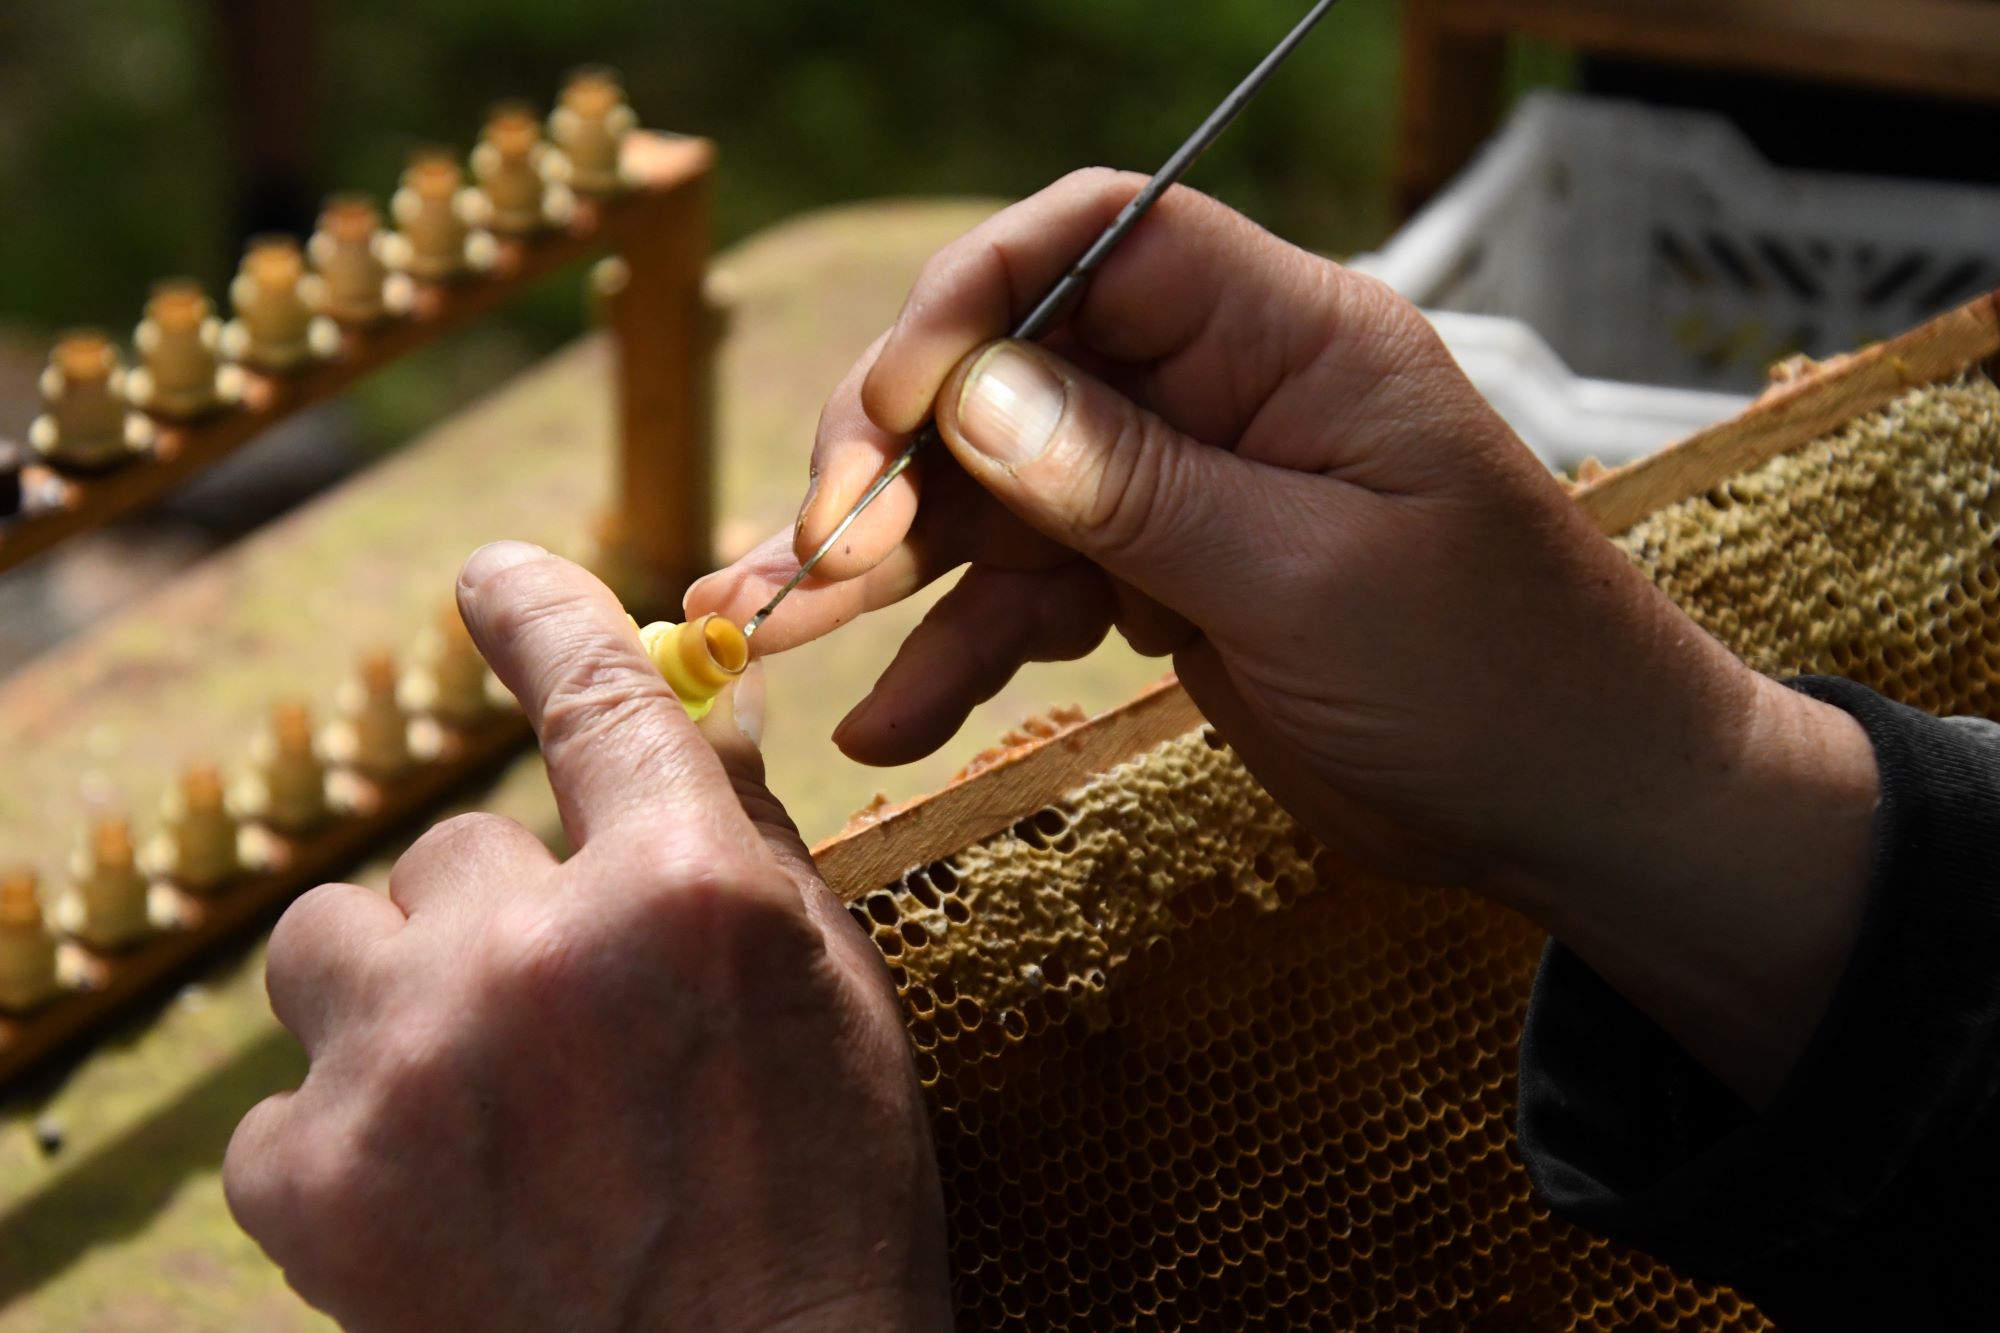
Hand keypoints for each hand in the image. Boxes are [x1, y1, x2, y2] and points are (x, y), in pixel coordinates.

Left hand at [225, 543, 949, 1331]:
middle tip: (562, 1032)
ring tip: (476, 1093)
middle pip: (450, 848)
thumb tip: (686, 725)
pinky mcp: (317, 1183)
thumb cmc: (821, 1200)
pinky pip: (287, 1093)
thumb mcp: (831, 998)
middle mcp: (538, 954)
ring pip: (332, 938)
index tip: (490, 578)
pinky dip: (349, 1133)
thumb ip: (742, 846)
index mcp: (688, 894)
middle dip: (500, 920)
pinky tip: (437, 1196)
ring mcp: (412, 1067)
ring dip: (397, 993)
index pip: (592, 695)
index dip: (536, 615)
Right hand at [688, 170, 1878, 1102]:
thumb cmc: (1497, 682)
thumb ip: (1135, 486)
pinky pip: (1036, 600)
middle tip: (801, 559)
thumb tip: (970, 392)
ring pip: (1001, 498)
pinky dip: (961, 657)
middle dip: (893, 463)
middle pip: (1017, 374)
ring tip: (769, 633)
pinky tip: (887, 723)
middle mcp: (1223, 392)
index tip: (886, 413)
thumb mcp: (1312, 581)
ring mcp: (1186, 491)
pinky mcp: (1166, 586)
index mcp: (1289, 336)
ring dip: (888, 569)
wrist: (1577, 810)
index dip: (972, 302)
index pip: (1100, 241)